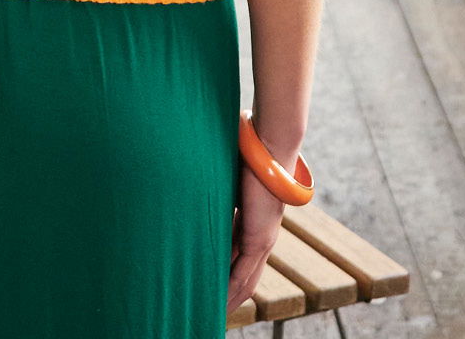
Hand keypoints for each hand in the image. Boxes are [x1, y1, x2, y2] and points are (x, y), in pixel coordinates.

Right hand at [227, 161, 286, 313]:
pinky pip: (243, 272)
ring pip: (245, 281)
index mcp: (256, 227)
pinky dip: (231, 288)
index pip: (242, 262)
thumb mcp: (228, 183)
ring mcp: (262, 241)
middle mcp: (262, 239)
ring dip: (230, 298)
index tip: (215, 291)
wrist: (269, 150)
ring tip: (214, 313)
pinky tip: (219, 300)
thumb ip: (218, 196)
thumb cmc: (249, 158)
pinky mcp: (257, 239)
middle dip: (229, 297)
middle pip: (246, 279)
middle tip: (214, 312)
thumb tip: (195, 192)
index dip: (230, 279)